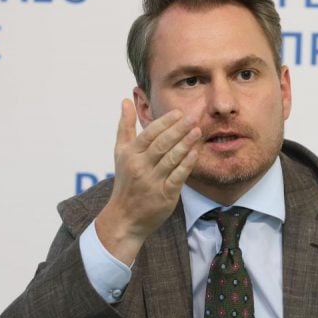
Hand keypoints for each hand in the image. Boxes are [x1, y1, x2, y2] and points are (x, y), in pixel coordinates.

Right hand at [95, 99, 201, 264]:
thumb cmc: (125, 181)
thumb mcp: (120, 152)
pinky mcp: (165, 195)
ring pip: (171, 158)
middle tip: (193, 117)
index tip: (178, 112)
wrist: (125, 217)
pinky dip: (187, 163)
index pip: (149, 134)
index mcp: (130, 154)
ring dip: (185, 143)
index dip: (164, 122)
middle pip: (162, 144)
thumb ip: (125, 126)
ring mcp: (152, 181)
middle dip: (178, 129)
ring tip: (197, 130)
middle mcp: (140, 167)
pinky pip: (178, 176)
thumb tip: (125, 101)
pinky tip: (195, 152)